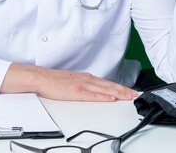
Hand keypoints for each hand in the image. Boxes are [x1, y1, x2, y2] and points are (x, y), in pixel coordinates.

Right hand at [0, 63, 137, 101]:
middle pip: (109, 85)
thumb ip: (84, 84)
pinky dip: (103, 96)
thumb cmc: (54, 81)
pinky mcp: (76, 92)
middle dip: (124, 90)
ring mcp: (82, 85)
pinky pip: (93, 95)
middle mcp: (86, 80)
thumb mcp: (73, 80)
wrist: (40, 78)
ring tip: (128, 97)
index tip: (131, 91)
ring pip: (104, 89)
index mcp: (86, 77)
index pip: (107, 83)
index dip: (120, 87)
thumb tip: (94, 90)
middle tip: (136, 94)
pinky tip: (111, 98)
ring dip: (118, 93)